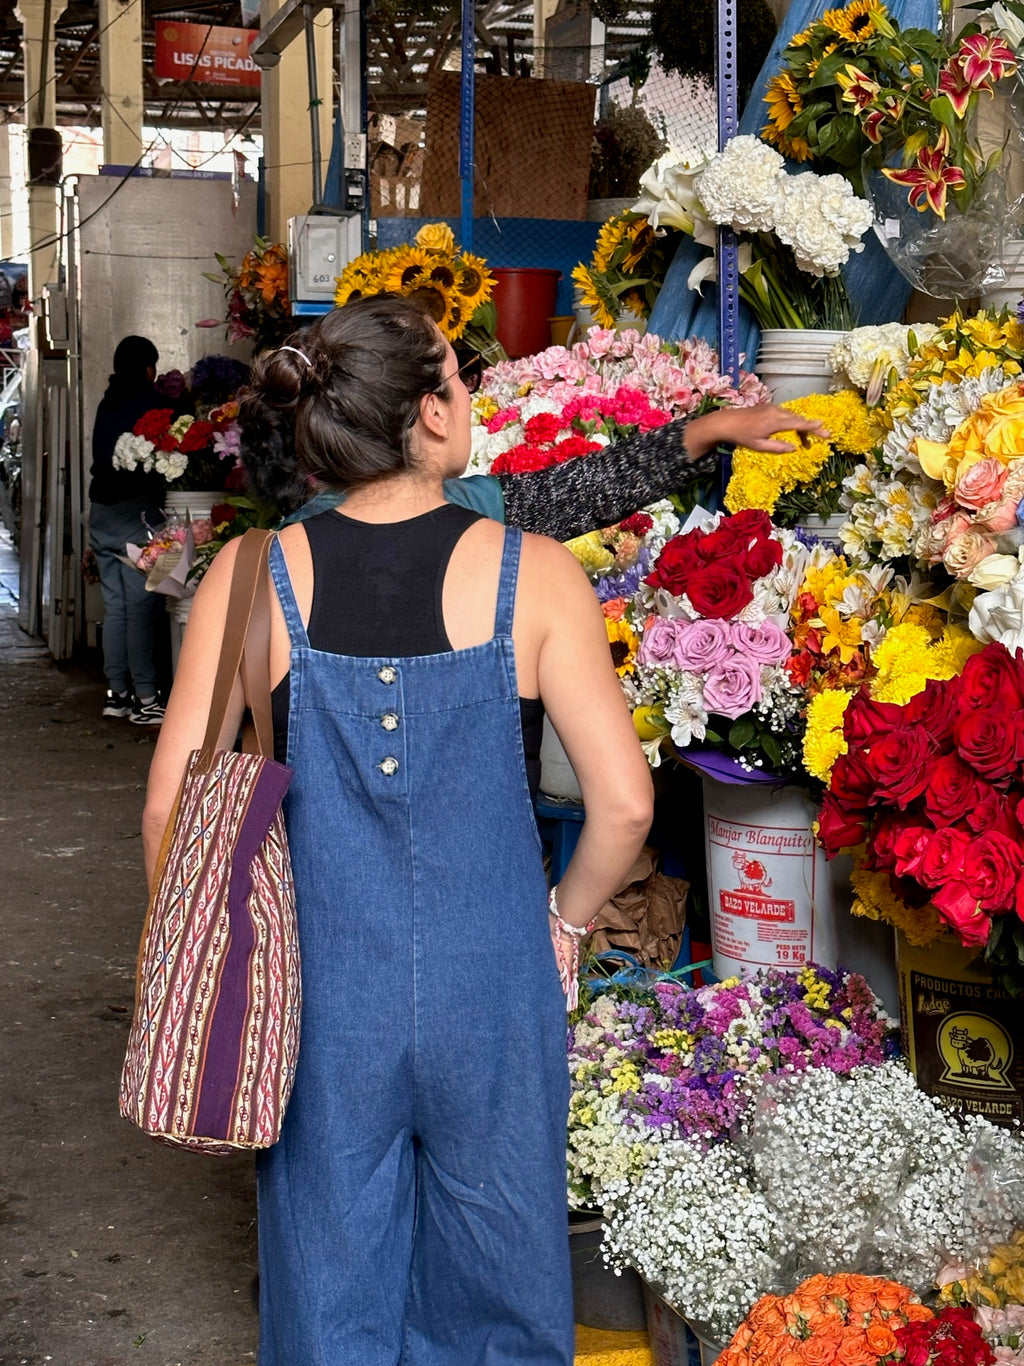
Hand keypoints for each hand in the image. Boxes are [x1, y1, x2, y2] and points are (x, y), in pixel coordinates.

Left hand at [684, 403, 828, 462]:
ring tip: (806, 441)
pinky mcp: (769, 407)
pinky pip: (785, 414)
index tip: (825, 430)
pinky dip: (792, 422)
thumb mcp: (759, 446)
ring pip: (792, 416)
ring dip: (801, 426)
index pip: (798, 424)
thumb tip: (794, 448)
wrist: (726, 422)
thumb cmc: (742, 436)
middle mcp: (776, 411)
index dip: (813, 427)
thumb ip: (778, 447)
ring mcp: (772, 408)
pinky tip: (793, 431)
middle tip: (823, 436)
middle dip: (811, 428)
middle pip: (798, 419)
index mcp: (774, 422)